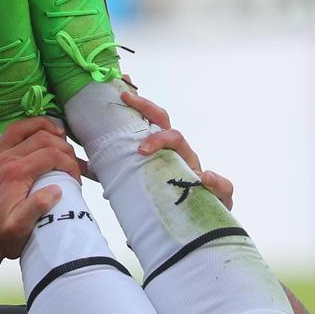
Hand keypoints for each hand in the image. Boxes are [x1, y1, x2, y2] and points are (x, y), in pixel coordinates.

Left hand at [0, 113, 78, 259]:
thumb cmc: (3, 237)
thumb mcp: (22, 228)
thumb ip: (37, 208)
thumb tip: (55, 190)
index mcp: (16, 173)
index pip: (51, 154)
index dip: (69, 163)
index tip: (76, 179)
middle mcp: (4, 161)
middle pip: (40, 137)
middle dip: (62, 145)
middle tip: (72, 162)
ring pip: (16, 130)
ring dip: (37, 125)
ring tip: (55, 132)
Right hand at [121, 91, 234, 207]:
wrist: (203, 217)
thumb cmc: (212, 203)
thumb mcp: (221, 196)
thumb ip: (219, 186)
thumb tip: (205, 176)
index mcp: (186, 156)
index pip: (173, 136)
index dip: (158, 138)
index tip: (142, 150)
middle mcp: (173, 153)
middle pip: (160, 120)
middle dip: (144, 106)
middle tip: (125, 96)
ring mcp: (158, 159)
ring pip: (145, 129)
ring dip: (130, 114)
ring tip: (113, 102)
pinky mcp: (145, 171)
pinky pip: (128, 156)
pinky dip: (112, 148)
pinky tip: (94, 144)